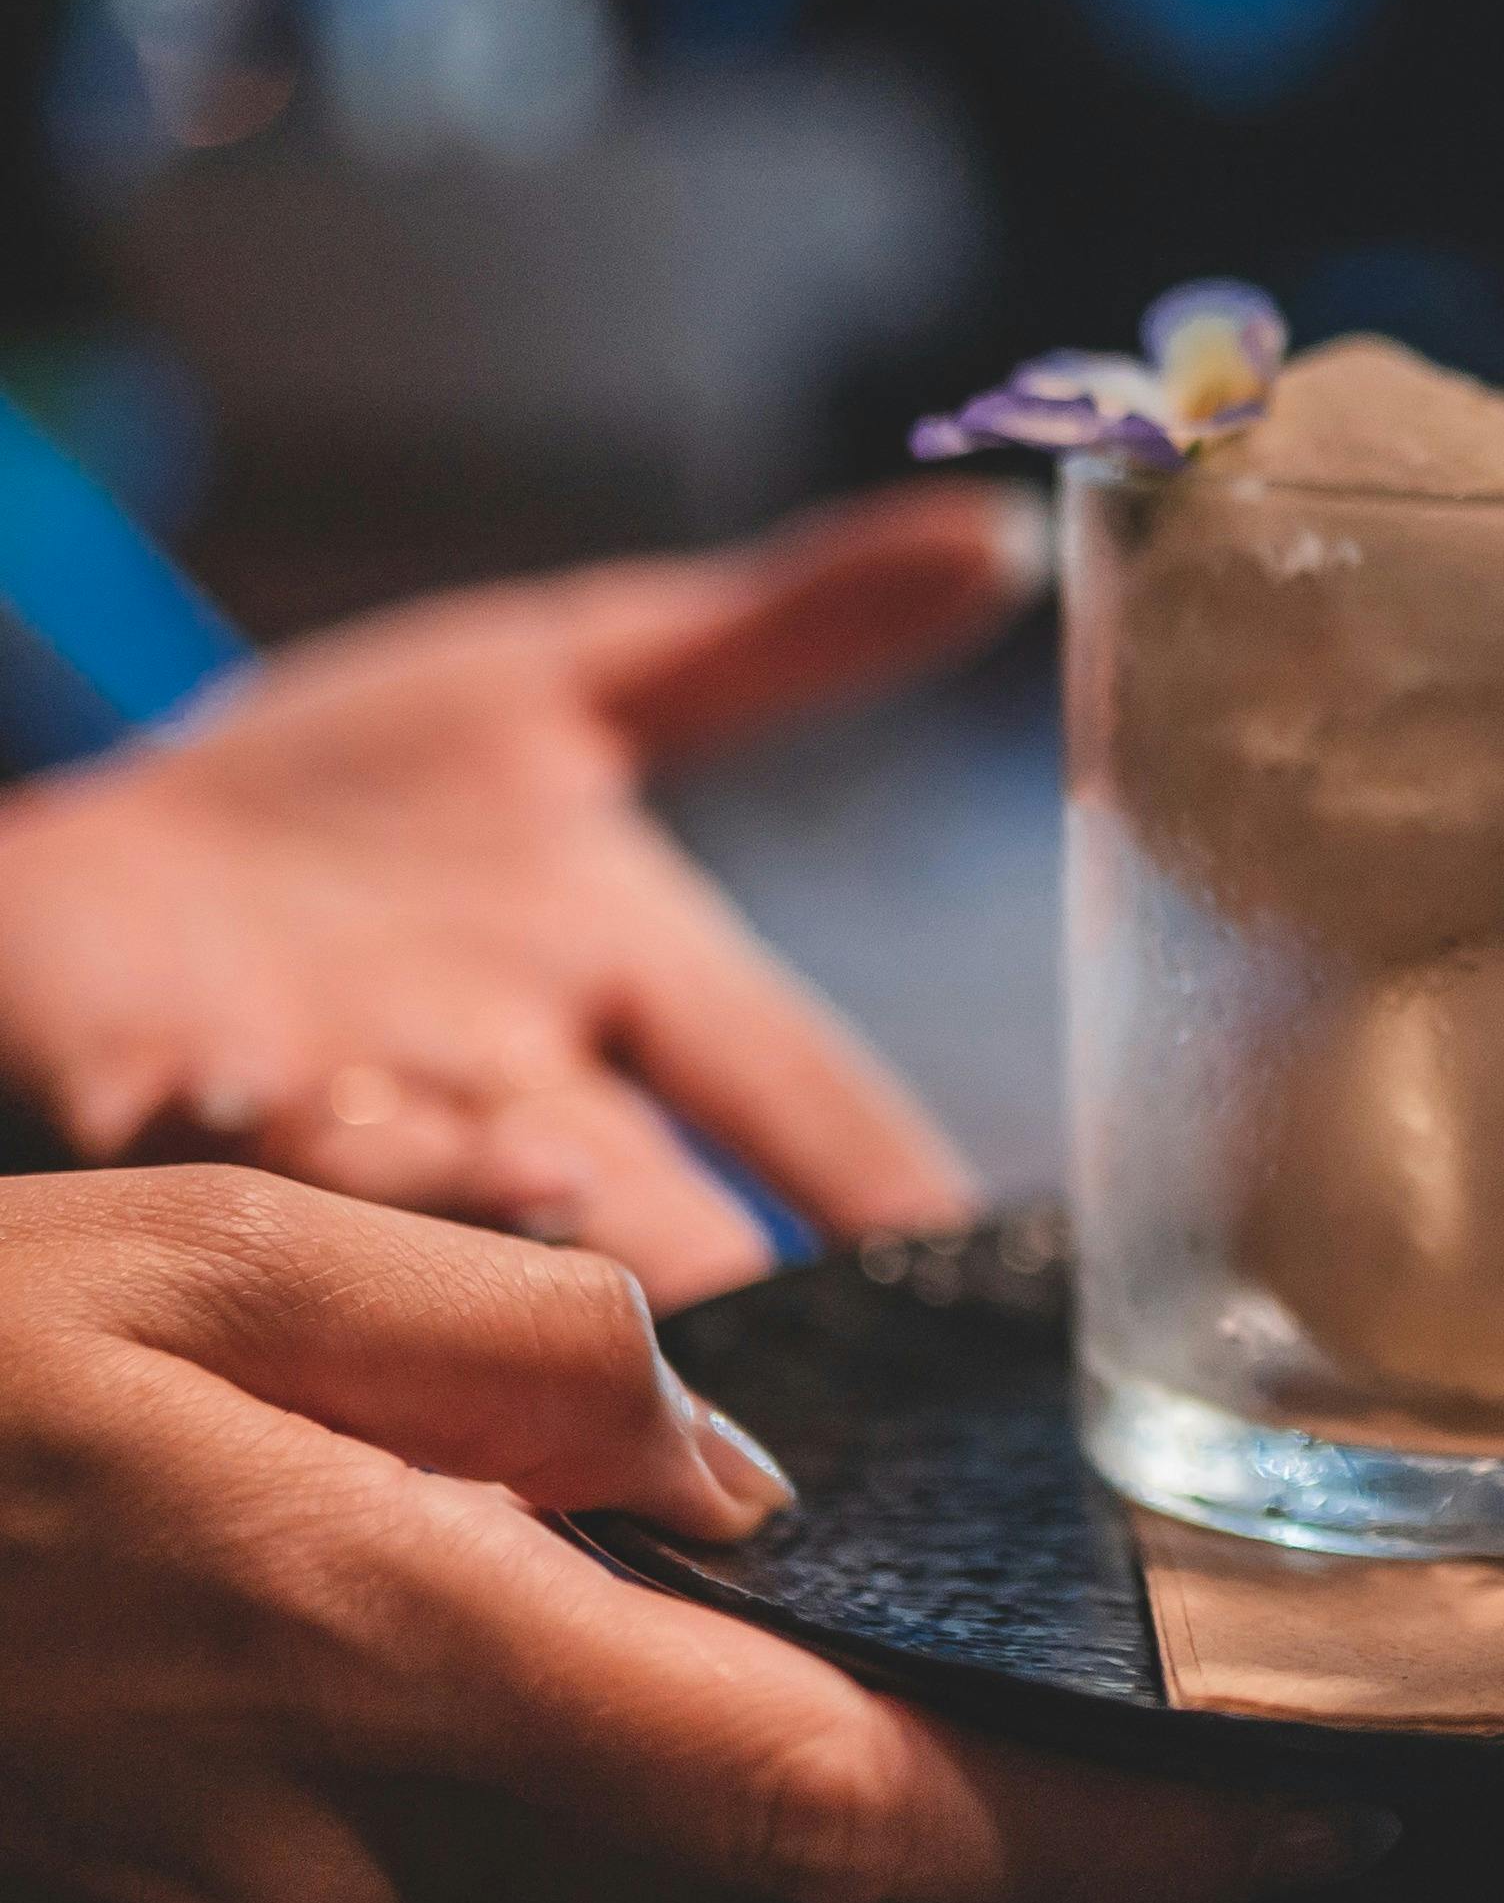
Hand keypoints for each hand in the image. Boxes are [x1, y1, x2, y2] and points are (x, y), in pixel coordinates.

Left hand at [0, 484, 1042, 1307]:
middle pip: (656, 1216)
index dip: (898, 1190)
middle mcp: (505, 1086)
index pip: (810, 1100)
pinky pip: (199, 1139)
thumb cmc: (348, 798)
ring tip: (544, 1172)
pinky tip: (232, 1096)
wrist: (85, 862)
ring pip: (445, 1200)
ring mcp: (332, 1112)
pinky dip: (228, 1131)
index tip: (1006, 1287)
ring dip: (486, 1196)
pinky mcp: (144, 1099)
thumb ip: (786, 633)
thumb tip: (1011, 533)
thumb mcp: (570, 674)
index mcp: (628, 979)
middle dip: (715, 1282)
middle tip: (779, 1369)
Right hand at [0, 1168, 1388, 1902]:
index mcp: (394, 1655)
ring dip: (684, 1717)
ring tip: (693, 1554)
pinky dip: (506, 1725)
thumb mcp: (226, 1246)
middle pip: (745, 1841)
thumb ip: (522, 1347)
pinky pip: (439, 1843)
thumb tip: (725, 1474)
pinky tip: (429, 1581)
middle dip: (925, 1769)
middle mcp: (352, 1851)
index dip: (1107, 1847)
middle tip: (1101, 1685)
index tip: (1306, 1840)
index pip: (847, 1811)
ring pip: (590, 1833)